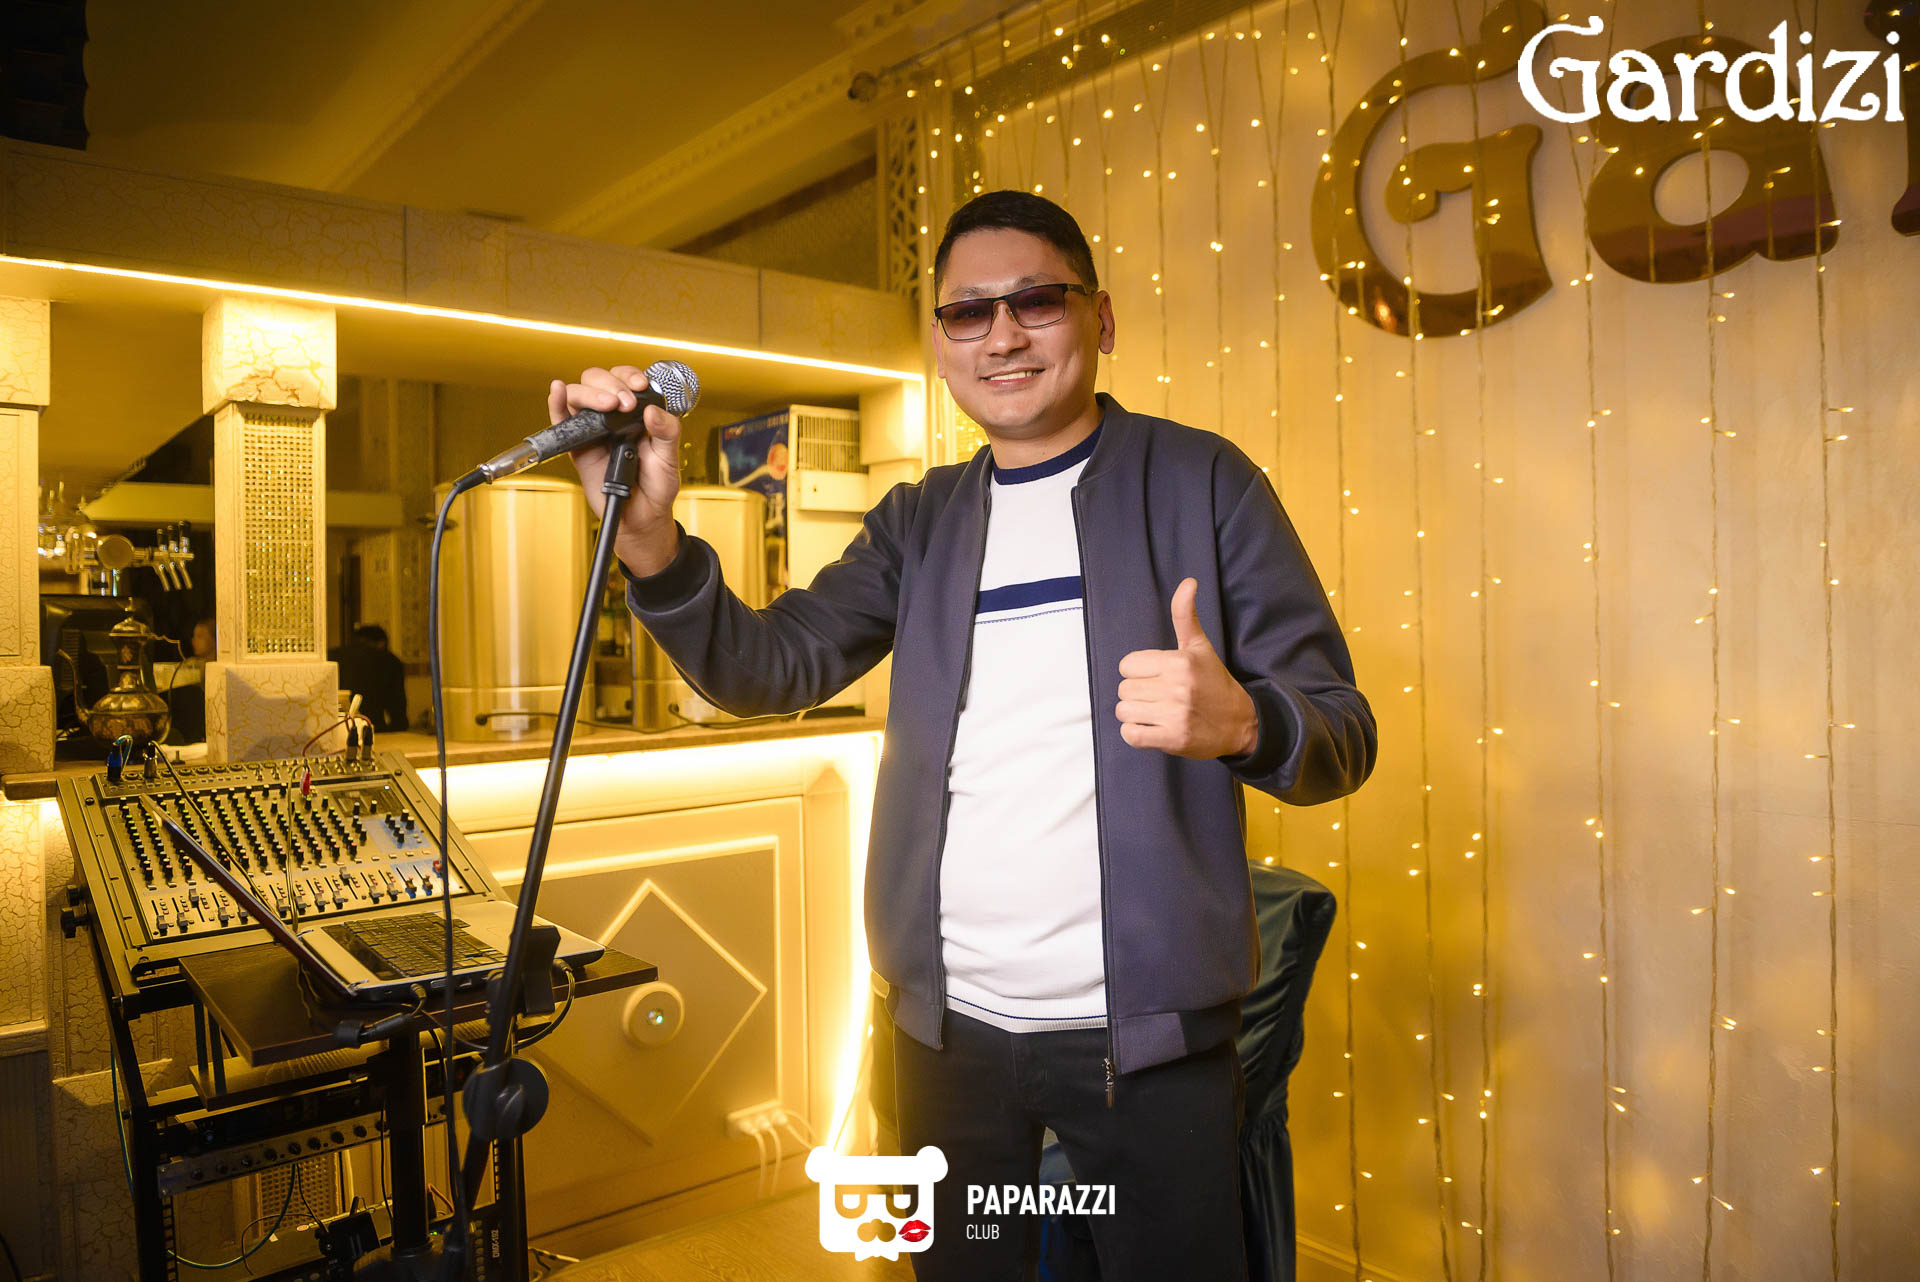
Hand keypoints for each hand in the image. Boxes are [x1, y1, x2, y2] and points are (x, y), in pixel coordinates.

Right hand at [548, 365, 683, 574]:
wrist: (641, 517)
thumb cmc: (656, 487)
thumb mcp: (670, 458)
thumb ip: (667, 432)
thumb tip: (652, 410)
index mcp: (636, 413)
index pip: (626, 380)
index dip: (629, 377)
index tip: (640, 387)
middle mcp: (612, 416)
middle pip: (598, 381)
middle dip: (611, 384)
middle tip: (624, 403)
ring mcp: (593, 429)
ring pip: (579, 395)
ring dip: (590, 393)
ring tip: (607, 406)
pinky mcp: (577, 446)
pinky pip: (561, 421)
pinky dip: (557, 403)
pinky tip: (558, 391)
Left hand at [1115, 578, 1258, 759]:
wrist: (1239, 723)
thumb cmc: (1214, 682)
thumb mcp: (1200, 646)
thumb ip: (1185, 615)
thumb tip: (1188, 582)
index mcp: (1178, 662)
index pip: (1127, 665)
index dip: (1138, 672)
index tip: (1157, 677)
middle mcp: (1176, 687)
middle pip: (1124, 688)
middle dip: (1138, 693)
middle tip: (1160, 696)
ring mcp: (1174, 715)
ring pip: (1124, 711)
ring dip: (1135, 714)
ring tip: (1156, 712)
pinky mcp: (1172, 739)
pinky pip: (1130, 735)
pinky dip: (1135, 733)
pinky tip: (1152, 728)